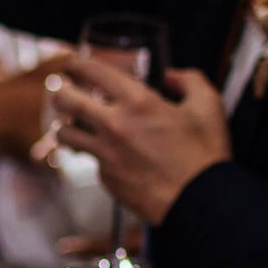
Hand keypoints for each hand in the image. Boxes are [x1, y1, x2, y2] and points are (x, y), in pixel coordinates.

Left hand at [49, 61, 229, 226]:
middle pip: (66, 100)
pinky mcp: (106, 177)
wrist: (200, 202)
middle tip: (61, 91)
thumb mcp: (208, 106)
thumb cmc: (205, 155)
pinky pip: (90, 160)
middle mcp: (115, 125)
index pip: (93, 72)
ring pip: (65, 134)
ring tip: (71, 125)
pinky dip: (94, 154)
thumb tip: (171, 76)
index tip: (73, 66)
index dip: (77, 64)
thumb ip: (189, 80)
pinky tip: (106, 154)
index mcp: (138, 102)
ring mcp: (106, 153)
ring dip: (65, 126)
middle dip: (59, 92)